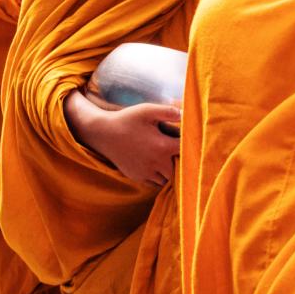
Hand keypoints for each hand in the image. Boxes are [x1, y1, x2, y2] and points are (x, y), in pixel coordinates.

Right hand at [64, 92, 180, 185]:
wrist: (103, 133)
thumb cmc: (126, 120)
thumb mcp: (147, 110)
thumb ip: (168, 111)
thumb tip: (185, 114)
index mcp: (162, 146)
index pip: (186, 151)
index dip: (191, 147)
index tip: (191, 142)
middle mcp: (156, 163)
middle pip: (180, 170)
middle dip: (182, 164)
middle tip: (181, 155)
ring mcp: (146, 172)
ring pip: (167, 179)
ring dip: (171, 172)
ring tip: (170, 161)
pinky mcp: (137, 176)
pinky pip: (155, 183)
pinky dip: (159, 177)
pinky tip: (158, 167)